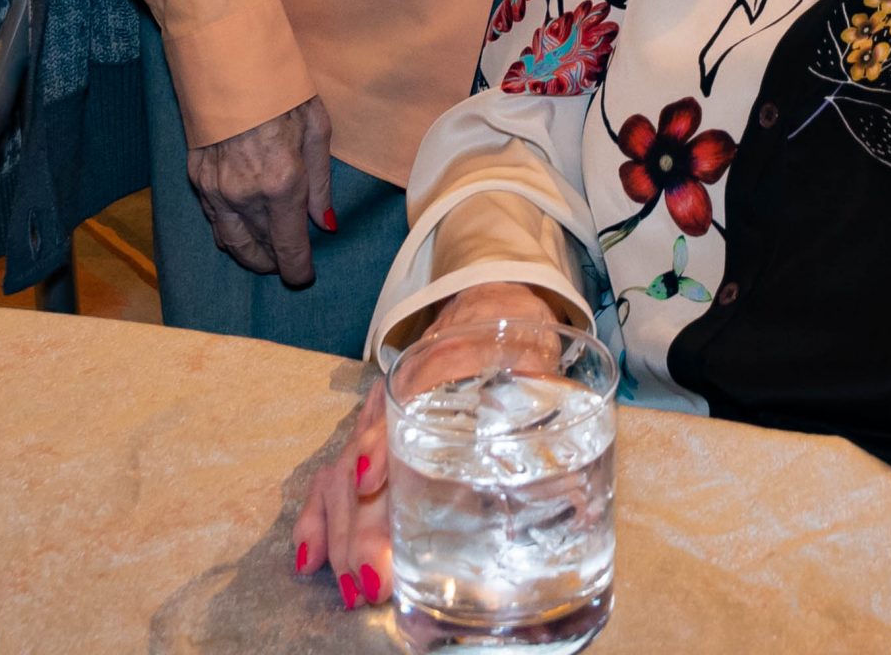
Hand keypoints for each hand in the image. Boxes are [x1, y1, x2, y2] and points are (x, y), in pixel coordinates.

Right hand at [187, 95, 334, 285]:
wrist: (231, 63)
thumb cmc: (283, 91)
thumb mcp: (317, 130)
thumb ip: (320, 184)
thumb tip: (325, 224)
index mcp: (282, 184)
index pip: (289, 248)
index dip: (299, 270)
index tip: (305, 276)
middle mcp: (245, 194)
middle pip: (260, 250)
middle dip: (276, 262)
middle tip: (287, 263)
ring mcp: (216, 189)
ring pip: (231, 242)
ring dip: (249, 254)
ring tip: (264, 255)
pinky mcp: (197, 178)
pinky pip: (213, 220)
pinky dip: (229, 232)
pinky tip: (240, 229)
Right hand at [289, 282, 559, 610]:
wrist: (490, 307)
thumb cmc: (515, 344)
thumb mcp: (536, 366)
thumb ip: (550, 423)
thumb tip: (581, 499)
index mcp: (436, 368)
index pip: (397, 410)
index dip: (381, 448)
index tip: (369, 482)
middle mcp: (396, 395)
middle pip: (365, 459)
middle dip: (365, 523)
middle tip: (372, 577)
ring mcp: (378, 419)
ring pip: (343, 474)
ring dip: (341, 531)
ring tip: (350, 583)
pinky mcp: (370, 441)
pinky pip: (331, 479)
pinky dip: (318, 518)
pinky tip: (309, 556)